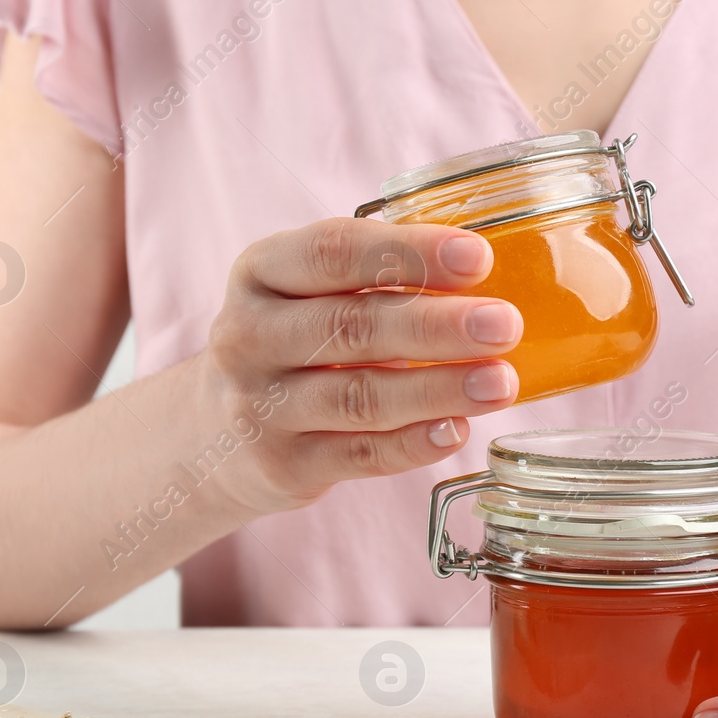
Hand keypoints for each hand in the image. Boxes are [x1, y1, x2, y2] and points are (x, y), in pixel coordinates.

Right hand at [197, 217, 521, 513]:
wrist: (213, 433)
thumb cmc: (291, 345)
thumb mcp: (307, 294)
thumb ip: (376, 279)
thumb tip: (488, 277)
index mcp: (261, 271)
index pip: (332, 251)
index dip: (407, 252)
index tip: (476, 257)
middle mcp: (250, 335)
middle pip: (351, 327)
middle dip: (436, 326)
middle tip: (504, 324)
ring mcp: (261, 406)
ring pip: (360, 397)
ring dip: (438, 389)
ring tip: (501, 382)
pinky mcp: (283, 466)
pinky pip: (360, 454)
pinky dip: (413, 444)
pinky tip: (458, 430)